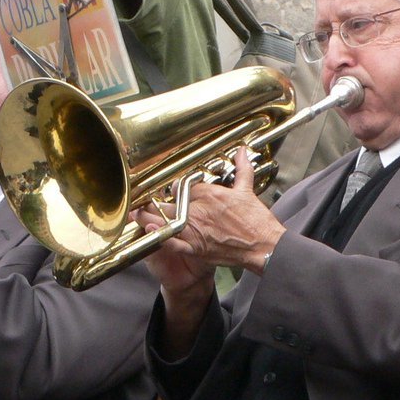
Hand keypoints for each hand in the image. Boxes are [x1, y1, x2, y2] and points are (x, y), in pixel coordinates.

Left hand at [135, 148, 283, 275]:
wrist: (263, 245)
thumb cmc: (256, 220)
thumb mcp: (247, 190)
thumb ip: (242, 170)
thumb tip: (241, 151)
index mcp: (208, 194)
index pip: (185, 188)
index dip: (176, 190)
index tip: (172, 191)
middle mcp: (198, 210)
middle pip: (170, 203)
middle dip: (155, 202)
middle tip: (143, 202)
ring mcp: (195, 229)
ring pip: (166, 221)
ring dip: (149, 218)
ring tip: (136, 214)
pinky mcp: (196, 248)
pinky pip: (173, 243)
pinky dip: (160, 237)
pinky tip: (149, 231)